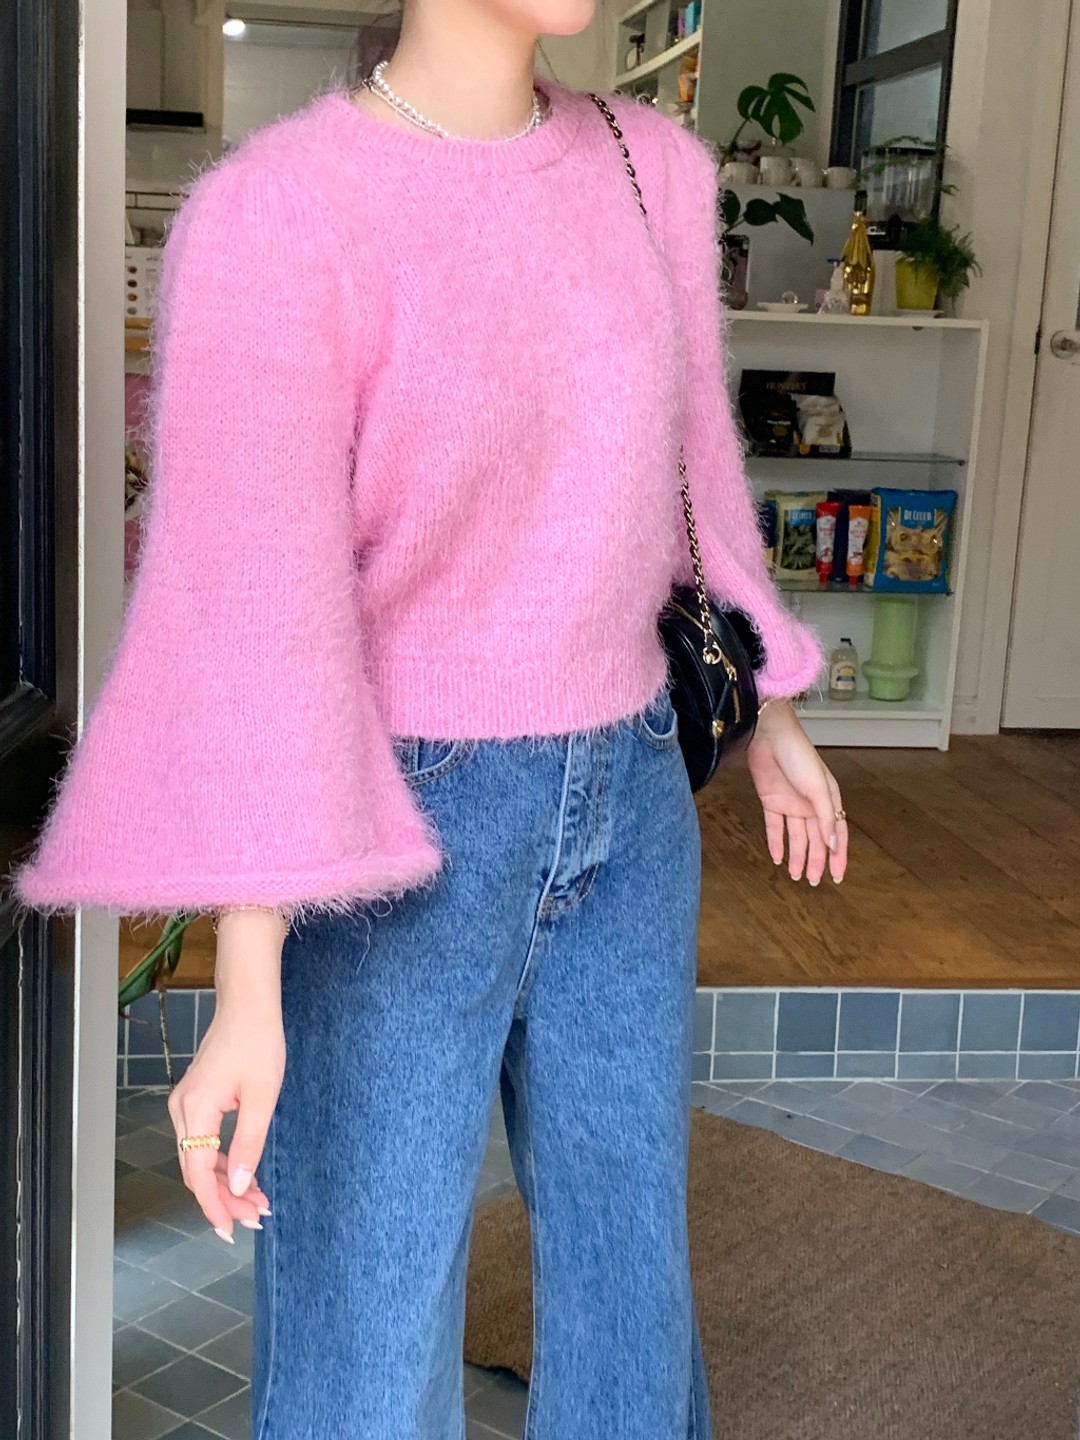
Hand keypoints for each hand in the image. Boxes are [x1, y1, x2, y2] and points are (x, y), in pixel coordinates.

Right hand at [167, 909, 286, 1240]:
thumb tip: (239, 1187)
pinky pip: (203, 1142)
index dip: (214, 1205)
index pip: (197, 1173)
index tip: (232, 1230)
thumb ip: (248, 1145)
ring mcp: (186, 1106)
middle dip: (224, 1199)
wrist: (248, 1005)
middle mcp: (182, 1111)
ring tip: (256, 1203)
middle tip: (255, 1219)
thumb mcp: (262, 1098)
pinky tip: (244, 1176)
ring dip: (225, 1183)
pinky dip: (222, 1162)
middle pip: (196, 1170)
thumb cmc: (258, 1043)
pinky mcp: (196, 1101)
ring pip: (199, 1159)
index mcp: (195, 1111)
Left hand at [745, 700, 848, 885]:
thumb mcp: (818, 788)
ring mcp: (791, 803)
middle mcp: (811, 805)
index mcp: (829, 800)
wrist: (769, 736)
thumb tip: (832, 845)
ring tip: (795, 875)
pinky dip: (776, 843)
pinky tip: (777, 858)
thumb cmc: (799, 755)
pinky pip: (775, 827)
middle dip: (815, 861)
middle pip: (815, 840)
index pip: (836, 835)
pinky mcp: (771, 801)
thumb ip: (825, 817)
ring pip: (796, 836)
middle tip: (812, 882)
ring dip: (796, 855)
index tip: (837, 877)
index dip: (838, 856)